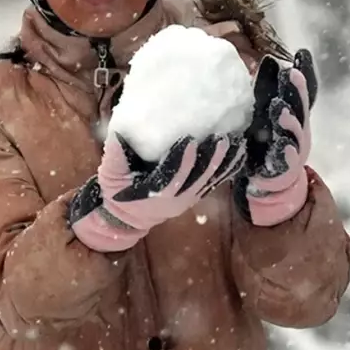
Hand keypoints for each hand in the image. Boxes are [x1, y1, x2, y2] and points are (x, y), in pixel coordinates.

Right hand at [69, 132, 246, 251]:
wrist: (129, 217)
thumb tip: (118, 133)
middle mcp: (177, 199)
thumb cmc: (118, 192)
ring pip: (211, 181)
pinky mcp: (198, 194)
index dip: (181, 160)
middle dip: (211, 159)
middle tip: (222, 138)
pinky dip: (229, 167)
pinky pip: (216, 182)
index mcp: (155, 194)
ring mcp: (190, 198)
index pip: (172, 177)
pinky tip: (240, 152)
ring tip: (237, 142)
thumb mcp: (110, 176)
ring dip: (225, 162)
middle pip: (198, 179)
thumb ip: (114, 156)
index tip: (190, 139)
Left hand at [237, 49, 316, 225]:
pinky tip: (283, 146)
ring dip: (289, 121)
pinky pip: (286, 161)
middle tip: (291, 74)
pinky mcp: (284, 170)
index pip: (300, 91)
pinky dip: (286, 153)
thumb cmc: (266, 142)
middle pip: (300, 108)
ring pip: (294, 133)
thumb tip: (267, 60)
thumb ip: (267, 91)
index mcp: (294, 114)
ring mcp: (294, 150)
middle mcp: (298, 130)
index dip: (303, 73)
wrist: (271, 182)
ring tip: (280, 109)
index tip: (302, 54)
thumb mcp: (264, 114)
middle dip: (297, 91)